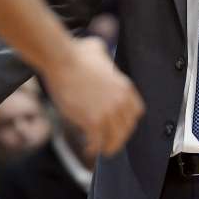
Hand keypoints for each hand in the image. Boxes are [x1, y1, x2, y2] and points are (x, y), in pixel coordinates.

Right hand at [43, 37, 144, 156]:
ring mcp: (108, 112)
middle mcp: (121, 101)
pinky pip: (98, 142)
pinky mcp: (92, 120)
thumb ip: (104, 57)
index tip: (121, 126)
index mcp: (125, 87)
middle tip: (110, 142)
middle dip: (119, 137)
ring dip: (108, 147)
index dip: (128, 121)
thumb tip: (99, 54)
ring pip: (115, 139)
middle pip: (127, 129)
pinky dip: (93, 148)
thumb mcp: (99, 49)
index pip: (136, 112)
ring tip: (100, 150)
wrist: (62, 60)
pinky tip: (88, 149)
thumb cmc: (76, 53)